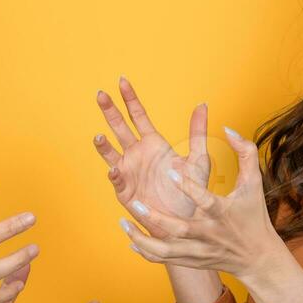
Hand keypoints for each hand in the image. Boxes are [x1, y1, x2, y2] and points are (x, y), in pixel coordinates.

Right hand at [93, 76, 209, 219]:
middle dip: (110, 111)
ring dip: (103, 145)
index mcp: (153, 144)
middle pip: (119, 128)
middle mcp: (137, 155)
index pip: (138, 116)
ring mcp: (129, 172)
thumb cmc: (191, 192)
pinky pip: (118, 179)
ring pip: (111, 153)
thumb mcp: (198, 159)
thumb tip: (203, 104)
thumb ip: (197, 132)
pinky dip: (115, 173)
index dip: (130, 99)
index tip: (122, 81)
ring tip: (98, 136)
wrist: (184, 221)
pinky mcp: (125, 191)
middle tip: (100, 95)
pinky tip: (115, 168)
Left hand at [118, 124, 286, 284]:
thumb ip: (245, 151)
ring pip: (166, 250)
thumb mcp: (254, 182)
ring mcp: (198, 250)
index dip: (188, 187)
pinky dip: (147, 251)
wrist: (258, 257)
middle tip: (134, 203)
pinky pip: (164, 259)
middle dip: (156, 219)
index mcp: (222, 213)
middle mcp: (208, 234)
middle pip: (179, 230)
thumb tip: (228, 128)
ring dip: (142, 239)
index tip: (169, 172)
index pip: (204, 200)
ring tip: (124, 222)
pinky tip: (131, 240)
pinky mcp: (191, 261)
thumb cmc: (254, 215)